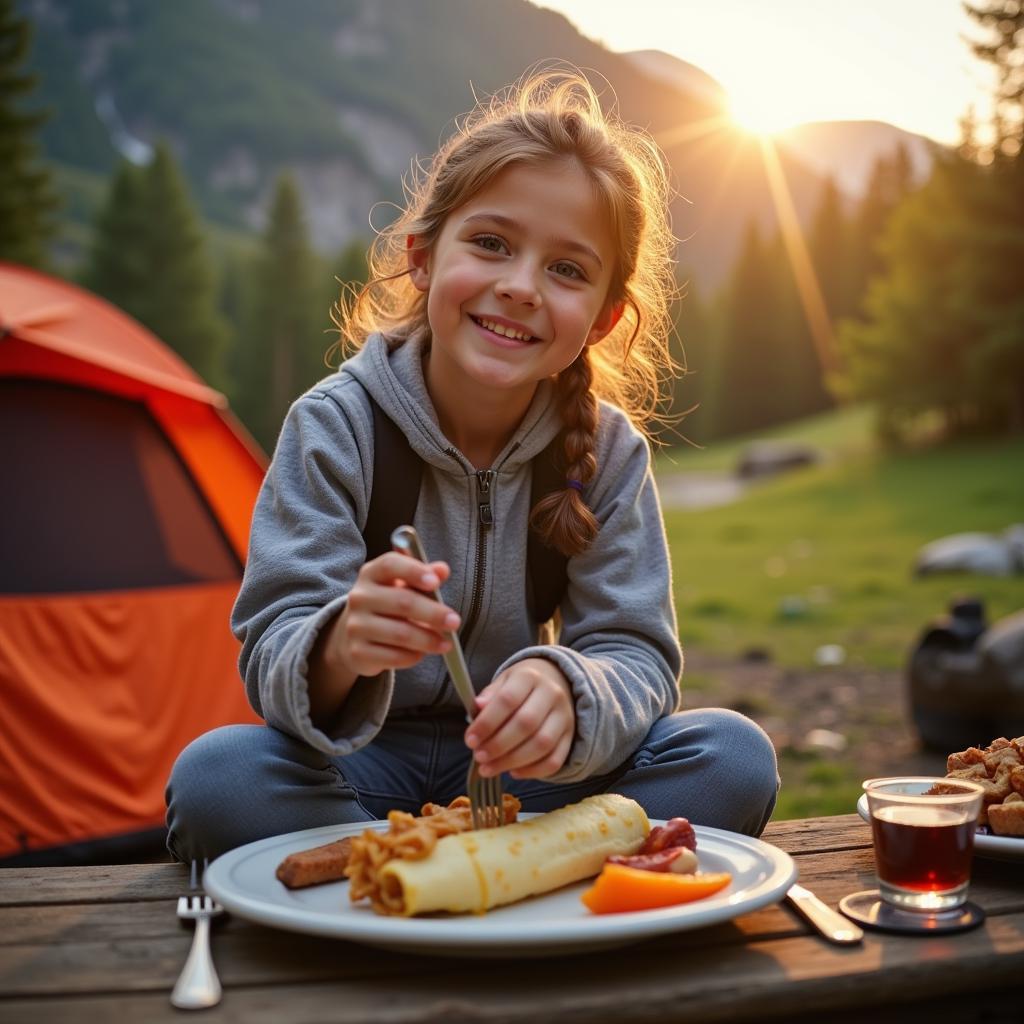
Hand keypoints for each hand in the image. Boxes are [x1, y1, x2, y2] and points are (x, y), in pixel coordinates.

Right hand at [328, 553, 460, 677]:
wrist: (353, 635)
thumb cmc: (387, 605)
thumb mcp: (403, 585)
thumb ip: (424, 575)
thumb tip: (442, 569)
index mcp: (371, 574)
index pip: (390, 564)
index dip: (414, 571)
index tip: (436, 583)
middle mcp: (359, 597)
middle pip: (402, 602)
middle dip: (433, 613)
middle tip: (454, 622)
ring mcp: (356, 626)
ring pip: (400, 633)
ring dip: (428, 640)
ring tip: (446, 643)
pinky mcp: (358, 652)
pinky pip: (393, 657)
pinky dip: (413, 656)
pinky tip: (422, 653)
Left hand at [465, 658, 574, 779]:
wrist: (555, 683)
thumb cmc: (521, 687)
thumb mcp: (503, 683)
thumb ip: (489, 697)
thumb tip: (477, 707)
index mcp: (529, 676)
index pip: (508, 699)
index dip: (487, 723)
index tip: (470, 740)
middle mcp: (552, 694)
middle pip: (526, 724)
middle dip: (498, 745)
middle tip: (479, 757)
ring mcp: (565, 716)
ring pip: (542, 745)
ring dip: (512, 761)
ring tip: (489, 769)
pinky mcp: (570, 737)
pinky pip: (554, 760)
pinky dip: (532, 771)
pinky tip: (513, 772)